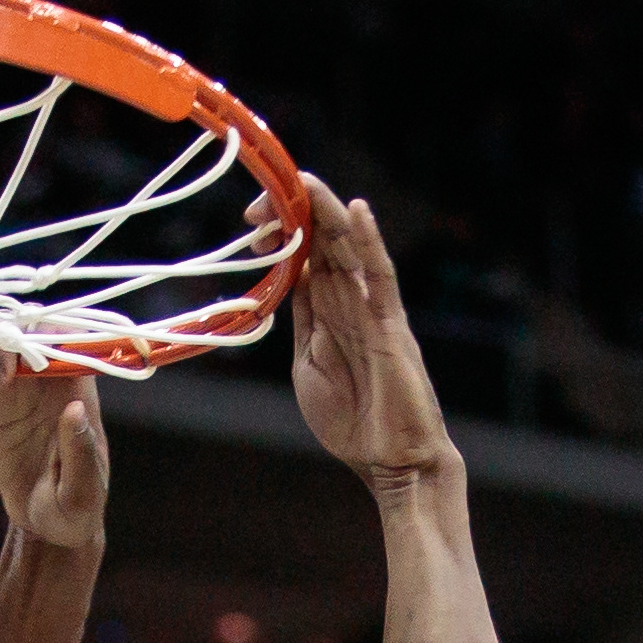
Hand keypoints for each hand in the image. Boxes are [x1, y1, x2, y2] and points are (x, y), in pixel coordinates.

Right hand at [0, 337, 108, 549]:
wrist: (45, 523)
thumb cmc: (76, 506)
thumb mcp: (83, 487)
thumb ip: (80, 450)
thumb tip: (74, 410)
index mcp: (76, 387)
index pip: (62, 340)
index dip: (40, 331)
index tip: (20, 343)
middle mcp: (45, 376)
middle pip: (20, 331)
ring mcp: (13, 382)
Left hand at [273, 181, 459, 487]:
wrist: (390, 461)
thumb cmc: (352, 421)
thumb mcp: (309, 366)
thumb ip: (302, 323)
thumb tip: (285, 283)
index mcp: (327, 310)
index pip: (305, 255)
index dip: (280, 231)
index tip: (251, 220)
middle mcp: (351, 301)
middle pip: (323, 243)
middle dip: (293, 216)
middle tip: (259, 202)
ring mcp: (372, 310)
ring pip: (349, 249)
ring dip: (326, 214)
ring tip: (304, 181)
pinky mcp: (391, 324)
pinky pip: (382, 276)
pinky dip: (370, 242)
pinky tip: (358, 211)